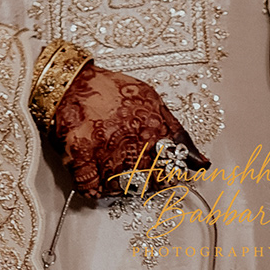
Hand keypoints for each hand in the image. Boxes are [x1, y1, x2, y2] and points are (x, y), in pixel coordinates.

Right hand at [49, 61, 205, 204]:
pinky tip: (95, 177)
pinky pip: (91, 187)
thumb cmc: (109, 89)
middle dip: (143, 181)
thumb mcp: (150, 100)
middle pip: (147, 182)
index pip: (171, 167)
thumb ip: (176, 131)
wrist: (68, 80)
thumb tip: (200, 162)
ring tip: (112, 170)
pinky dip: (93, 187)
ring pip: (120, 189)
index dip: (168, 174)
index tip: (164, 175)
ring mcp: (105, 150)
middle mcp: (131, 141)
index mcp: (151, 127)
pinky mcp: (80, 156)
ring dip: (117, 185)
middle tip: (133, 169)